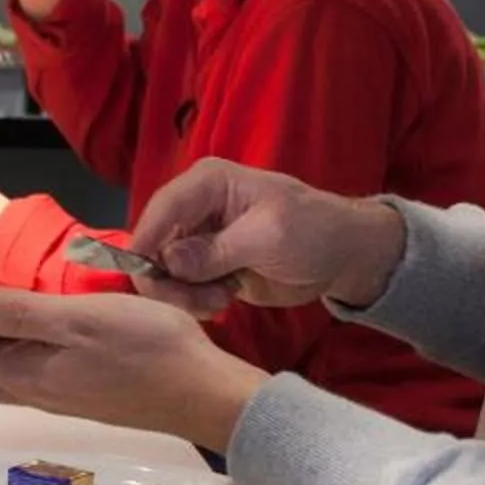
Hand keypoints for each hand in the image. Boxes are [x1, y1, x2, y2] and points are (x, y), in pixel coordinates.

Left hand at [0, 286, 267, 452]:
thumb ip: (17, 312)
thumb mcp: (78, 320)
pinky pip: (21, 373)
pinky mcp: (80, 392)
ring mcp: (57, 393)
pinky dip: (0, 353)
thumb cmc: (147, 350)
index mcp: (24, 369)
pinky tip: (19, 337)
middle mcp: (33, 387)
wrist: (203, 395)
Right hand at [127, 159, 405, 314]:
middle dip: (170, 279)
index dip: (145, 241)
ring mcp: (199, 240)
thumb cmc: (314, 232)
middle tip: (204, 302)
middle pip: (155, 245)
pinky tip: (224, 301)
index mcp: (208, 183)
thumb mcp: (269, 237)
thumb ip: (217, 250)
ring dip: (186, 295)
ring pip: (164, 272)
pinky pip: (181, 289)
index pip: (163, 209)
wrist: (343, 257)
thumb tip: (170, 259)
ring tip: (223, 300)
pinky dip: (196, 301)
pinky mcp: (206, 267)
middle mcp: (195, 208)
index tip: (141, 275)